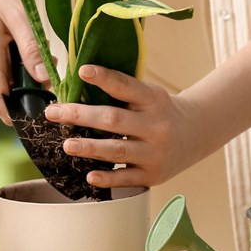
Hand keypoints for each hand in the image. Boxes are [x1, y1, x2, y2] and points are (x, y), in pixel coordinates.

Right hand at [0, 0, 49, 124]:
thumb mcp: (17, 16)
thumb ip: (31, 49)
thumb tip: (45, 78)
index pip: (0, 105)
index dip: (23, 113)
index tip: (47, 108)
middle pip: (3, 100)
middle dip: (29, 94)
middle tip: (51, 73)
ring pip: (0, 90)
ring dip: (22, 82)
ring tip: (40, 58)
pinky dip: (12, 73)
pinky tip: (24, 53)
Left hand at [44, 65, 206, 188]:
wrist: (196, 134)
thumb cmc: (161, 111)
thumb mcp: (150, 95)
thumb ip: (123, 92)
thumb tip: (78, 83)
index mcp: (154, 100)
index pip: (126, 86)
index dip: (104, 78)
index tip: (82, 71)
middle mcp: (156, 126)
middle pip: (113, 120)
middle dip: (81, 116)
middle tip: (54, 113)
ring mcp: (155, 153)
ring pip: (117, 151)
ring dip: (89, 148)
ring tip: (67, 144)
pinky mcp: (153, 175)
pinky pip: (126, 179)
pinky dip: (107, 178)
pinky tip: (89, 175)